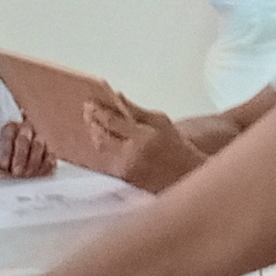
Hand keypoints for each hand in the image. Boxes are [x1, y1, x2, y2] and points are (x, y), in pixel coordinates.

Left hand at [0, 118, 54, 178]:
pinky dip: (44, 166)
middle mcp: (26, 129)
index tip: (3, 165)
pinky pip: (50, 155)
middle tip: (16, 172)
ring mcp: (39, 137)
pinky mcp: (49, 149)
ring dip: (32, 162)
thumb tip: (1, 164)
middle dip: (20, 156)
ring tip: (26, 175)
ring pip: (38, 145)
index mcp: (10, 128)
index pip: (8, 135)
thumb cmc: (4, 158)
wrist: (16, 160)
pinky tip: (37, 174)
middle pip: (24, 138)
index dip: (5, 151)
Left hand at [81, 92, 208, 192]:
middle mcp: (131, 155)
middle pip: (100, 136)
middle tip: (88, 111)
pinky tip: (103, 138)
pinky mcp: (124, 179)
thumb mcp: (160, 121)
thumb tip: (116, 96)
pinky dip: (103, 147)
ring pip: (101, 148)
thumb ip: (135, 110)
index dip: (97, 111)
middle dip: (92, 122)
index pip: (110, 122)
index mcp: (142, 137)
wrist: (186, 175)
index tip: (89, 102)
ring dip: (95, 134)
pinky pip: (106, 160)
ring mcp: (126, 170)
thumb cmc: (177, 146)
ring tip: (94, 123)